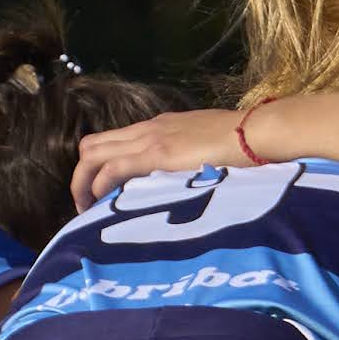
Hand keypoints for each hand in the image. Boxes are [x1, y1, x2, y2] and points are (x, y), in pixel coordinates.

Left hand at [72, 108, 249, 207]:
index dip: (97, 168)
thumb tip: (183, 183)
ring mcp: (150, 139)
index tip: (100, 195)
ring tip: (88, 212)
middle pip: (92, 146)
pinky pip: (113, 168)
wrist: (257, 132)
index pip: (112, 142)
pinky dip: (100, 186)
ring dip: (83, 184)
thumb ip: (187, 161)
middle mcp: (147, 129)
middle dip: (81, 177)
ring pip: (93, 154)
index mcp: (158, 127)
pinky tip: (104, 206)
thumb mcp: (205, 148)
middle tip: (87, 207)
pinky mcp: (157, 153)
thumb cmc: (242, 144)